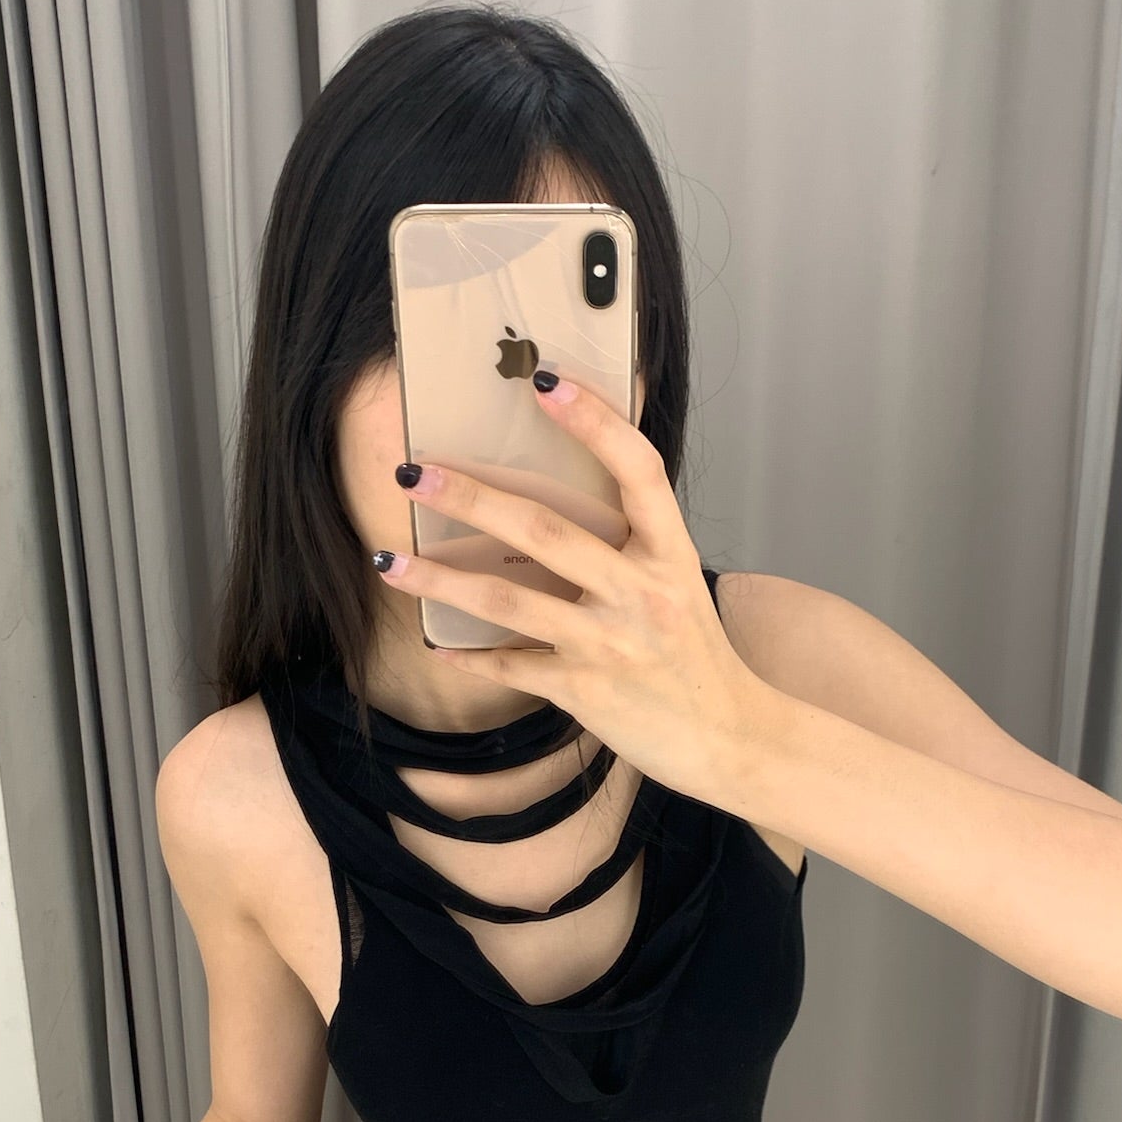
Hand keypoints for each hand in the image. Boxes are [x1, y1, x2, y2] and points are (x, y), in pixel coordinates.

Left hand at [376, 372, 765, 803]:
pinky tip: (439, 646)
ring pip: (510, 601)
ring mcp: (611, 643)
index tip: (546, 382)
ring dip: (441, 579)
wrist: (731, 739)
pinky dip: (470, 658)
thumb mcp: (680, 585)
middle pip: (545, 531)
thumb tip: (566, 500)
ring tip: (390, 561)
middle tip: (414, 473)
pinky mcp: (586, 691)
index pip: (637, 470)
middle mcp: (641, 592)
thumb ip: (634, 544)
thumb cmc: (696, 657)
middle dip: (471, 498)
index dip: (595, 421)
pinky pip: (512, 666)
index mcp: (670, 554)